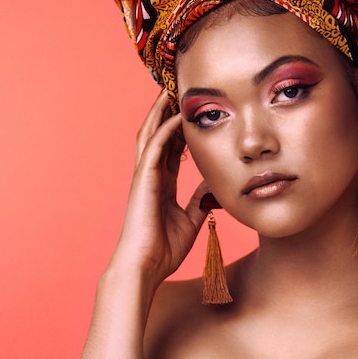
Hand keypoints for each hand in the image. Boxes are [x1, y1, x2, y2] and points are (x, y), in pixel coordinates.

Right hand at [108, 89, 208, 288]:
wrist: (146, 268)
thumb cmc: (164, 248)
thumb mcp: (191, 219)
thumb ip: (200, 200)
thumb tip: (214, 187)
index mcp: (162, 183)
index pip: (171, 147)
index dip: (180, 128)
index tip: (192, 112)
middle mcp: (152, 175)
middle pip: (158, 134)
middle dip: (165, 112)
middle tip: (178, 91)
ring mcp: (145, 176)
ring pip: (151, 134)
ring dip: (160, 112)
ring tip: (170, 91)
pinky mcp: (143, 181)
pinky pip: (154, 149)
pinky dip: (165, 130)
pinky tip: (177, 116)